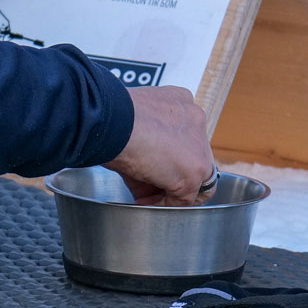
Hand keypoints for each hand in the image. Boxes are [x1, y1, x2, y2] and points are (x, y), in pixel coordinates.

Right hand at [105, 85, 214, 203]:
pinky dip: (164, 204)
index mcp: (180, 102)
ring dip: (172, 192)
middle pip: (192, 157)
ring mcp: (199, 145)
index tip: (151, 167)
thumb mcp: (132, 128)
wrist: (109, 121)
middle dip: (171, 175)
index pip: (184, 136)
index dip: (167, 157)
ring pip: (195, 179)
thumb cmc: (109, 118)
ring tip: (146, 200)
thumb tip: (142, 175)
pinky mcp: (195, 170)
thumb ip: (146, 148)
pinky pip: (183, 197)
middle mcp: (195, 119)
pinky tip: (144, 202)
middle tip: (148, 188)